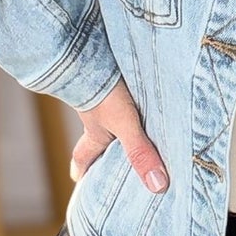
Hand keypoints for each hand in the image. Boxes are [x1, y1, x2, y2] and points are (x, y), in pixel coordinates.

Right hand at [70, 77, 168, 193]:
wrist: (87, 49)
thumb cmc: (102, 91)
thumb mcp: (124, 124)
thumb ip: (140, 151)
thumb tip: (157, 186)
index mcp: (95, 130)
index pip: (85, 155)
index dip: (82, 168)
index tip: (77, 178)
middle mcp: (94, 113)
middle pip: (93, 132)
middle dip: (97, 143)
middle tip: (98, 149)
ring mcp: (99, 91)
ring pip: (106, 108)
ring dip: (113, 112)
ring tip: (126, 114)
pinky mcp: (109, 71)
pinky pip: (116, 83)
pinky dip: (123, 85)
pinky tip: (138, 80)